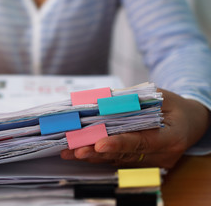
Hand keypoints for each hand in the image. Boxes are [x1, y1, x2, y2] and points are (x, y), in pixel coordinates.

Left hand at [61, 89, 209, 168]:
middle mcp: (162, 155)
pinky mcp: (143, 164)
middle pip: (125, 155)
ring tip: (70, 151)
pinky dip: (100, 156)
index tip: (98, 144)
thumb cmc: (174, 106)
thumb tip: (102, 100)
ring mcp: (153, 163)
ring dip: (93, 156)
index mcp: (171, 137)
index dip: (119, 143)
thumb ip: (133, 101)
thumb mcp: (159, 96)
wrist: (190, 123)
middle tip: (74, 149)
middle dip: (97, 152)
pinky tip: (80, 152)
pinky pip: (119, 161)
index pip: (142, 142)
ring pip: (119, 161)